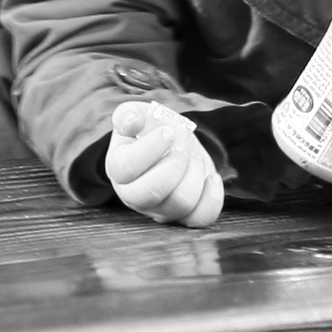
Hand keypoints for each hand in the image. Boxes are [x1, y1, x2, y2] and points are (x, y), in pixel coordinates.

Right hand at [104, 96, 224, 226]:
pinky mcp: (184, 216)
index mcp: (118, 168)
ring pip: (180, 203)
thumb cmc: (153, 130)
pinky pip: (201, 218)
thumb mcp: (140, 115)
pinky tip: (211, 178)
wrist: (175, 144)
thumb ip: (130, 114)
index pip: (125, 167)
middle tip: (182, 148)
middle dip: (174, 165)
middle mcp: (133, 195)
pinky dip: (213, 197)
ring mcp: (159, 210)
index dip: (150, 149)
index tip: (168, 132)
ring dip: (195, 174)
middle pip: (150, 193)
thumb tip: (130, 122)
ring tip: (194, 158)